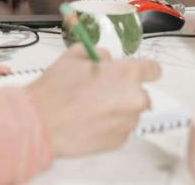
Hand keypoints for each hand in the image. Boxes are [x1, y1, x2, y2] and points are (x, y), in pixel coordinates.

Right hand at [26, 45, 161, 156]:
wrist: (42, 122)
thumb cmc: (57, 87)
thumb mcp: (75, 55)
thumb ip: (98, 53)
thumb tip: (107, 60)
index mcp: (127, 73)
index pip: (153, 70)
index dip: (143, 70)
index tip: (132, 74)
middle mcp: (134, 98)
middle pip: (140, 93)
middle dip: (124, 91)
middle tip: (101, 92)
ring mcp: (128, 122)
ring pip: (130, 112)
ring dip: (117, 109)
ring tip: (90, 108)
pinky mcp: (120, 141)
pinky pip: (120, 128)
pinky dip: (110, 125)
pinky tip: (89, 121)